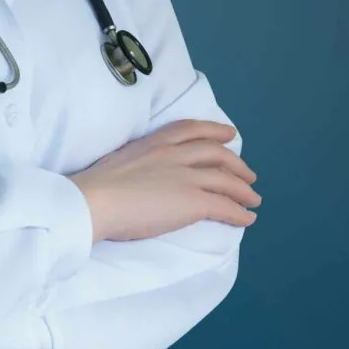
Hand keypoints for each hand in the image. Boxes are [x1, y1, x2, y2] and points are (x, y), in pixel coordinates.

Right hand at [70, 119, 260, 242]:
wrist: (95, 201)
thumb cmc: (95, 187)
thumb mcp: (120, 161)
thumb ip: (138, 164)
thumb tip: (141, 178)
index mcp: (154, 142)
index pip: (191, 130)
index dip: (213, 130)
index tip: (229, 133)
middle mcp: (175, 154)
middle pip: (216, 154)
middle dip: (236, 164)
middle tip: (248, 174)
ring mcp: (187, 176)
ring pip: (226, 180)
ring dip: (243, 190)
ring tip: (253, 198)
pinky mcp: (193, 201)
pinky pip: (225, 206)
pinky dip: (240, 213)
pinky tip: (247, 218)